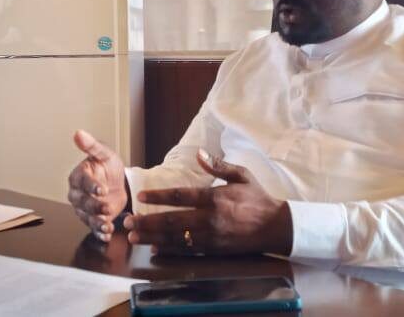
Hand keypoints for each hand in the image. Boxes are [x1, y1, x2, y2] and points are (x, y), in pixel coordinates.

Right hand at [68, 130, 127, 241]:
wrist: (120, 183)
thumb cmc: (109, 167)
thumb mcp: (105, 154)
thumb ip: (92, 146)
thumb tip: (79, 133)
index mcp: (78, 177)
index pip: (82, 182)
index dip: (91, 186)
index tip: (101, 189)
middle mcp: (77, 194)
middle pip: (83, 202)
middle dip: (95, 206)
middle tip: (107, 207)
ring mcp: (84, 209)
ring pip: (87, 217)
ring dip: (97, 222)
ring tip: (107, 225)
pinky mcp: (93, 219)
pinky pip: (94, 227)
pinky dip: (100, 232)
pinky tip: (107, 234)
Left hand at [123, 150, 291, 254]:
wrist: (276, 227)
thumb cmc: (258, 198)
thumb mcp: (241, 175)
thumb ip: (218, 165)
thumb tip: (199, 152)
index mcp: (215, 198)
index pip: (180, 196)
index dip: (157, 196)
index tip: (140, 196)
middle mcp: (210, 219)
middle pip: (171, 220)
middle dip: (147, 221)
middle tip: (128, 220)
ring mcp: (211, 237)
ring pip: (175, 238)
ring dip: (152, 237)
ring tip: (134, 236)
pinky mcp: (214, 250)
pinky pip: (187, 250)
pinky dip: (169, 249)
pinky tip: (155, 248)